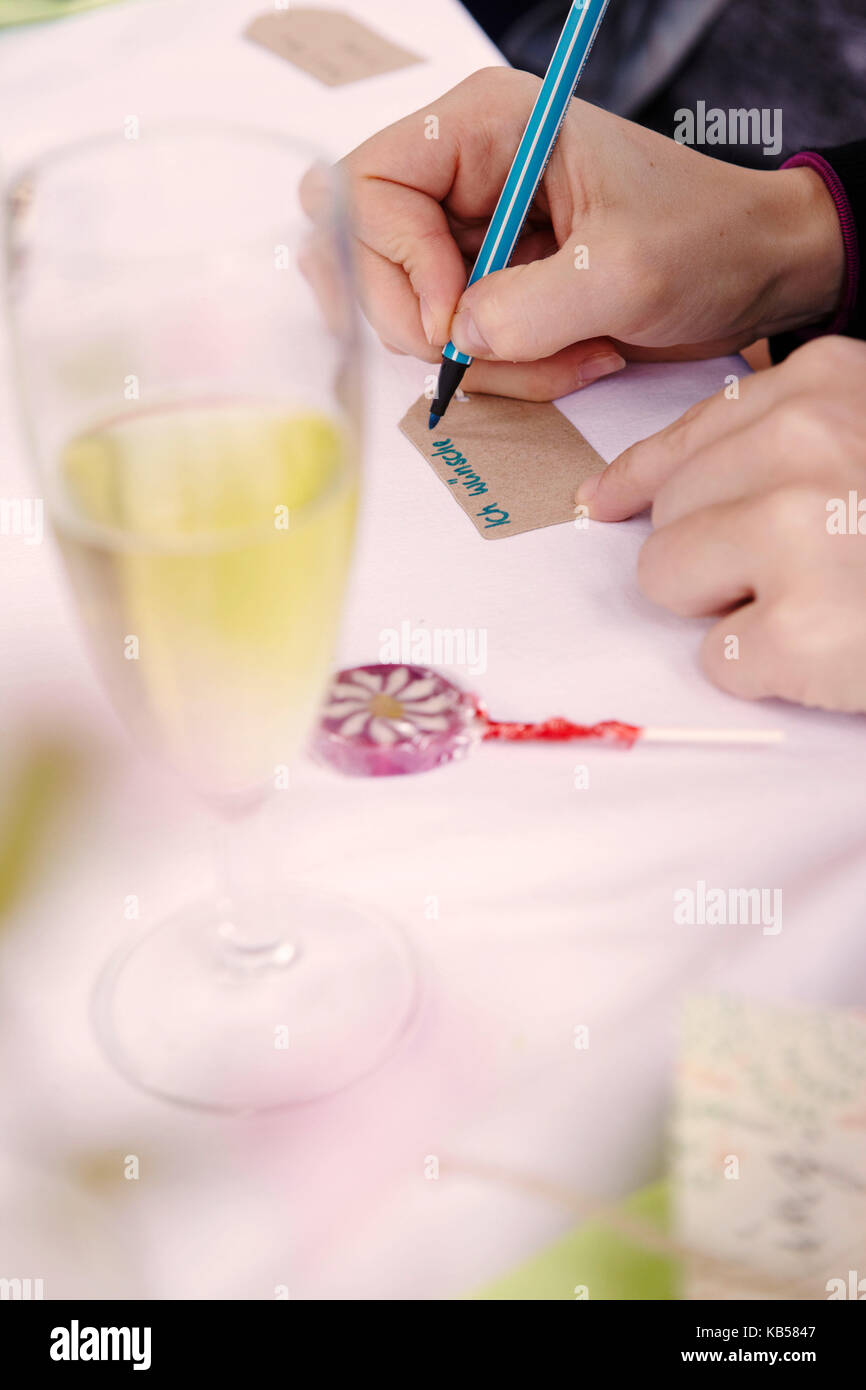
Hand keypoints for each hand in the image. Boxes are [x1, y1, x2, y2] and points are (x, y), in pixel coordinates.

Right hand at [313, 67, 844, 400]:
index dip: (397, 260)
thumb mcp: (626, 272)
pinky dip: (501, 374)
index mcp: (488, 127)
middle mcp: (465, 176)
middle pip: (368, 258)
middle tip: (487, 353)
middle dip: (423, 323)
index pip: (369, 187)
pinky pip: (455, 346)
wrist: (757, 272)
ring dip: (479, 361)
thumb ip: (530, 306)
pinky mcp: (491, 290)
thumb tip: (455, 338)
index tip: (454, 315)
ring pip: (411, 315)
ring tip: (567, 357)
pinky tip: (570, 361)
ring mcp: (473, 237)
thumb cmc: (709, 239)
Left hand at [577, 337, 865, 712]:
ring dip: (726, 608)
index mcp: (826, 385)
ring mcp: (800, 533)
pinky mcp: (803, 630)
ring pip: (665, 577)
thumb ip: (774, 445)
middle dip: (711, 554)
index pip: (687, 433)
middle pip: (667, 511)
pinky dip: (766, 670)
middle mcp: (806, 443)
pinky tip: (831, 649)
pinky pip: (716, 658)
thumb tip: (623, 493)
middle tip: (804, 568)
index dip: (642, 477)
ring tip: (818, 601)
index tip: (605, 502)